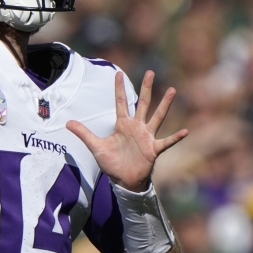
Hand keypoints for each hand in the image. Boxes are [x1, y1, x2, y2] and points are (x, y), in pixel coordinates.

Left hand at [67, 71, 187, 191]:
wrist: (123, 180)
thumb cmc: (112, 163)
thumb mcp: (96, 147)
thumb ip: (84, 134)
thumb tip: (67, 123)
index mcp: (123, 124)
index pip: (121, 102)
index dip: (119, 88)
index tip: (118, 73)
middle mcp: (137, 127)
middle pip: (142, 103)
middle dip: (146, 88)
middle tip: (150, 72)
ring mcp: (147, 137)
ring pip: (157, 117)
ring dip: (165, 104)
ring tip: (172, 90)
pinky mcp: (153, 149)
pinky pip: (166, 142)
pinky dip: (175, 137)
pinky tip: (185, 131)